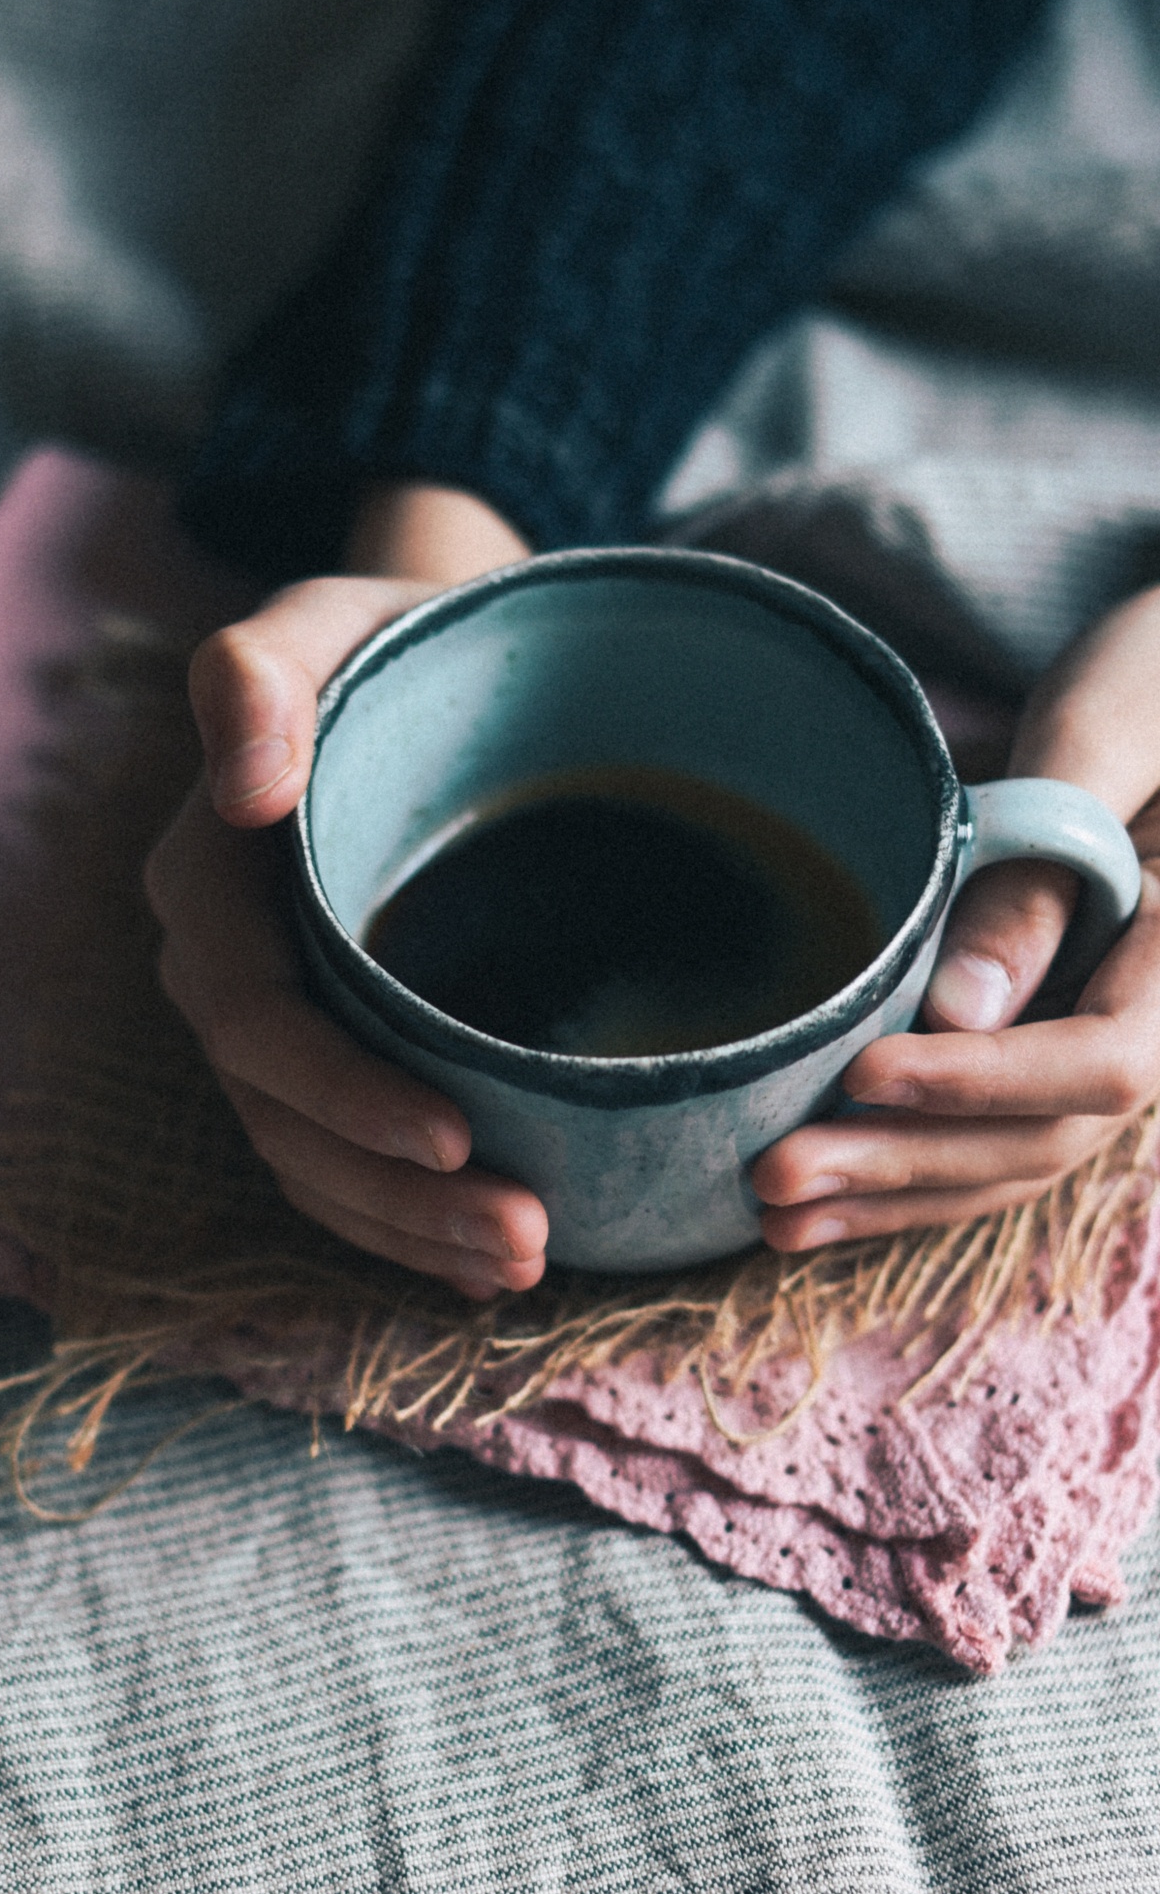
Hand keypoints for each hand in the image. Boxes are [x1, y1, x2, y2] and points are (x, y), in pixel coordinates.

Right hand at [145, 484, 548, 1298]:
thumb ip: (262, 674)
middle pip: (285, 1118)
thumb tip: (244, 781)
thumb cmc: (391, 637)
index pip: (253, 1020)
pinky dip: (408, 1223)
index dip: (343, 1095)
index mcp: (209, 880)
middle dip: (395, 1197)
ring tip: (524, 1263)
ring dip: (409, 1232)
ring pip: (314, 1162)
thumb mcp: (330, 619)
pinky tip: (490, 1261)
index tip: (456, 1139)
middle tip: (524, 1238)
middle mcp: (223, 966)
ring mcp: (274, 1023)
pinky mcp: (330, 1053)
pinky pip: (342, 1165)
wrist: (434, 663)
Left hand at [754, 586, 1159, 1249]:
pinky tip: (815, 1205)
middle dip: (905, 1163)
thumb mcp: (1107, 736)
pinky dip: (907, 1173)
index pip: (1102, 1064)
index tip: (863, 1075)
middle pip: (1045, 1134)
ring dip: (891, 1195)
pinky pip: (994, 1135)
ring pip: (1015, 1156)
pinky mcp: (1058, 1045)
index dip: (980, 1083)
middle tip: (774, 1177)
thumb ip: (1036, 879)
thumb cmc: (1152, 675)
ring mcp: (1116, 1043)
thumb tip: (957, 1015)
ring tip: (772, 1218)